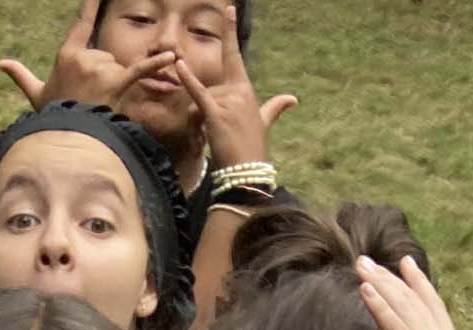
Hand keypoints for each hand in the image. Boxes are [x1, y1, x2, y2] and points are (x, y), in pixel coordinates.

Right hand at [0, 0, 176, 112]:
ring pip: (117, 69)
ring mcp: (101, 68)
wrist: (66, 141)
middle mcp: (84, 57)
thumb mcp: (37, 95)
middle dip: (101, 77)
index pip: (82, 22)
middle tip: (89, 100)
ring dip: (112, 87)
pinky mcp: (118, 81)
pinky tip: (171, 57)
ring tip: (99, 106)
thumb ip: (22, 76)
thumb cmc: (53, 119)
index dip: (91, 4)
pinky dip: (157, 64)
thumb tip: (1, 63)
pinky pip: (141, 69)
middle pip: (104, 57)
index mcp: (68, 55)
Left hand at [176, 6, 296, 169]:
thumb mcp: (264, 123)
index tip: (229, 9)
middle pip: (208, 90)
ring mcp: (228, 101)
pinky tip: (179, 65)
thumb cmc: (253, 148)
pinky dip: (188, 80)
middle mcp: (238, 91)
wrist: (247, 170)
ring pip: (200, 101)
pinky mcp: (215, 112)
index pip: (234, 56)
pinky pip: (198, 93)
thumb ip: (274, 108)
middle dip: (204, 113)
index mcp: (246, 90)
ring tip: (215, 139)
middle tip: (218, 135)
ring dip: (199, 122)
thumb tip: (293, 99)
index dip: (230, 32)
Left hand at [355, 253, 472, 329]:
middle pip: (414, 300)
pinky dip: (380, 307)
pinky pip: (397, 329)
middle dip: (390, 277)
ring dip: (380, 283)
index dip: (417, 283)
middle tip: (366, 259)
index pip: (433, 306)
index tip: (404, 263)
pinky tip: (365, 291)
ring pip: (404, 307)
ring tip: (360, 265)